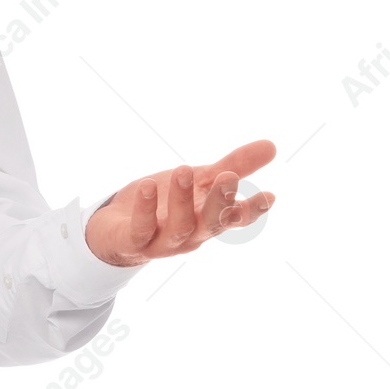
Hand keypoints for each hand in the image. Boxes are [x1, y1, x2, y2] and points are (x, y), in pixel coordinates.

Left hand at [84, 139, 276, 267]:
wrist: (116, 229)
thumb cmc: (165, 204)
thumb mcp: (200, 180)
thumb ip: (234, 165)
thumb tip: (273, 146)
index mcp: (208, 219)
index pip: (235, 218)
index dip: (253, 210)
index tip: (270, 196)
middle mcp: (191, 234)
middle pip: (211, 224)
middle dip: (220, 202)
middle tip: (228, 177)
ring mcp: (163, 242)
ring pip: (179, 227)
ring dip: (182, 200)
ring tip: (183, 169)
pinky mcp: (133, 242)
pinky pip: (141, 229)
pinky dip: (145, 209)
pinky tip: (148, 186)